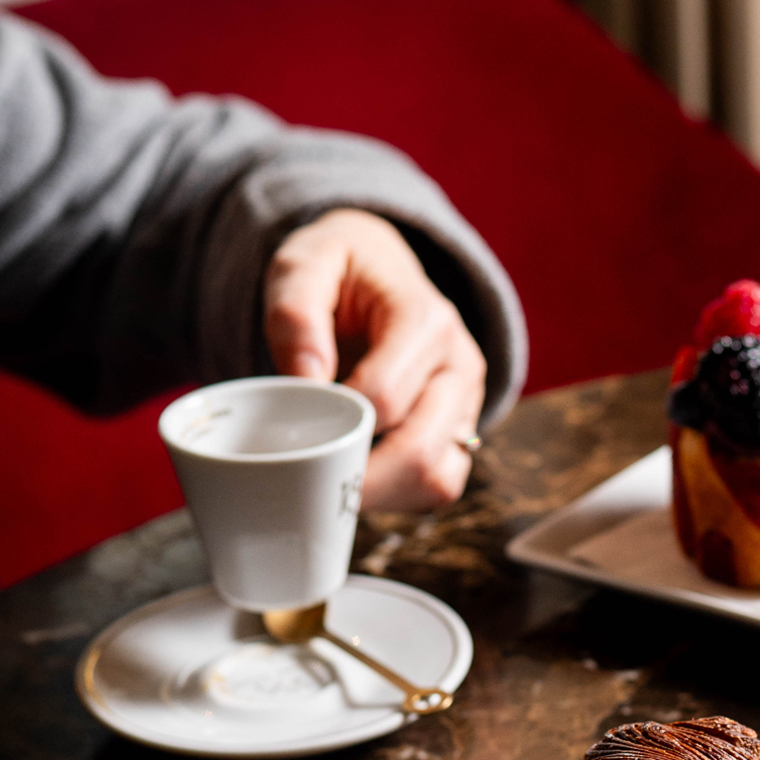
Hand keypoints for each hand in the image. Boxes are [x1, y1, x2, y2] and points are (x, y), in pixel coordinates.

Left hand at [263, 209, 485, 511]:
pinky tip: (362, 476)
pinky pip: (440, 486)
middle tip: (306, 476)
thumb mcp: (305, 264)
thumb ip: (297, 311)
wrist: (377, 272)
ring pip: (438, 478)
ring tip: (335, 477)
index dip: (333, 421)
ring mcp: (467, 404)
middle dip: (357, 473)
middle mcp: (460, 366)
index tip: (293, 423)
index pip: (384, 397)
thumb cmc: (339, 272)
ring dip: (383, 492)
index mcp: (427, 320)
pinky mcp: (460, 433)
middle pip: (418, 450)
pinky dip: (399, 495)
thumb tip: (307, 378)